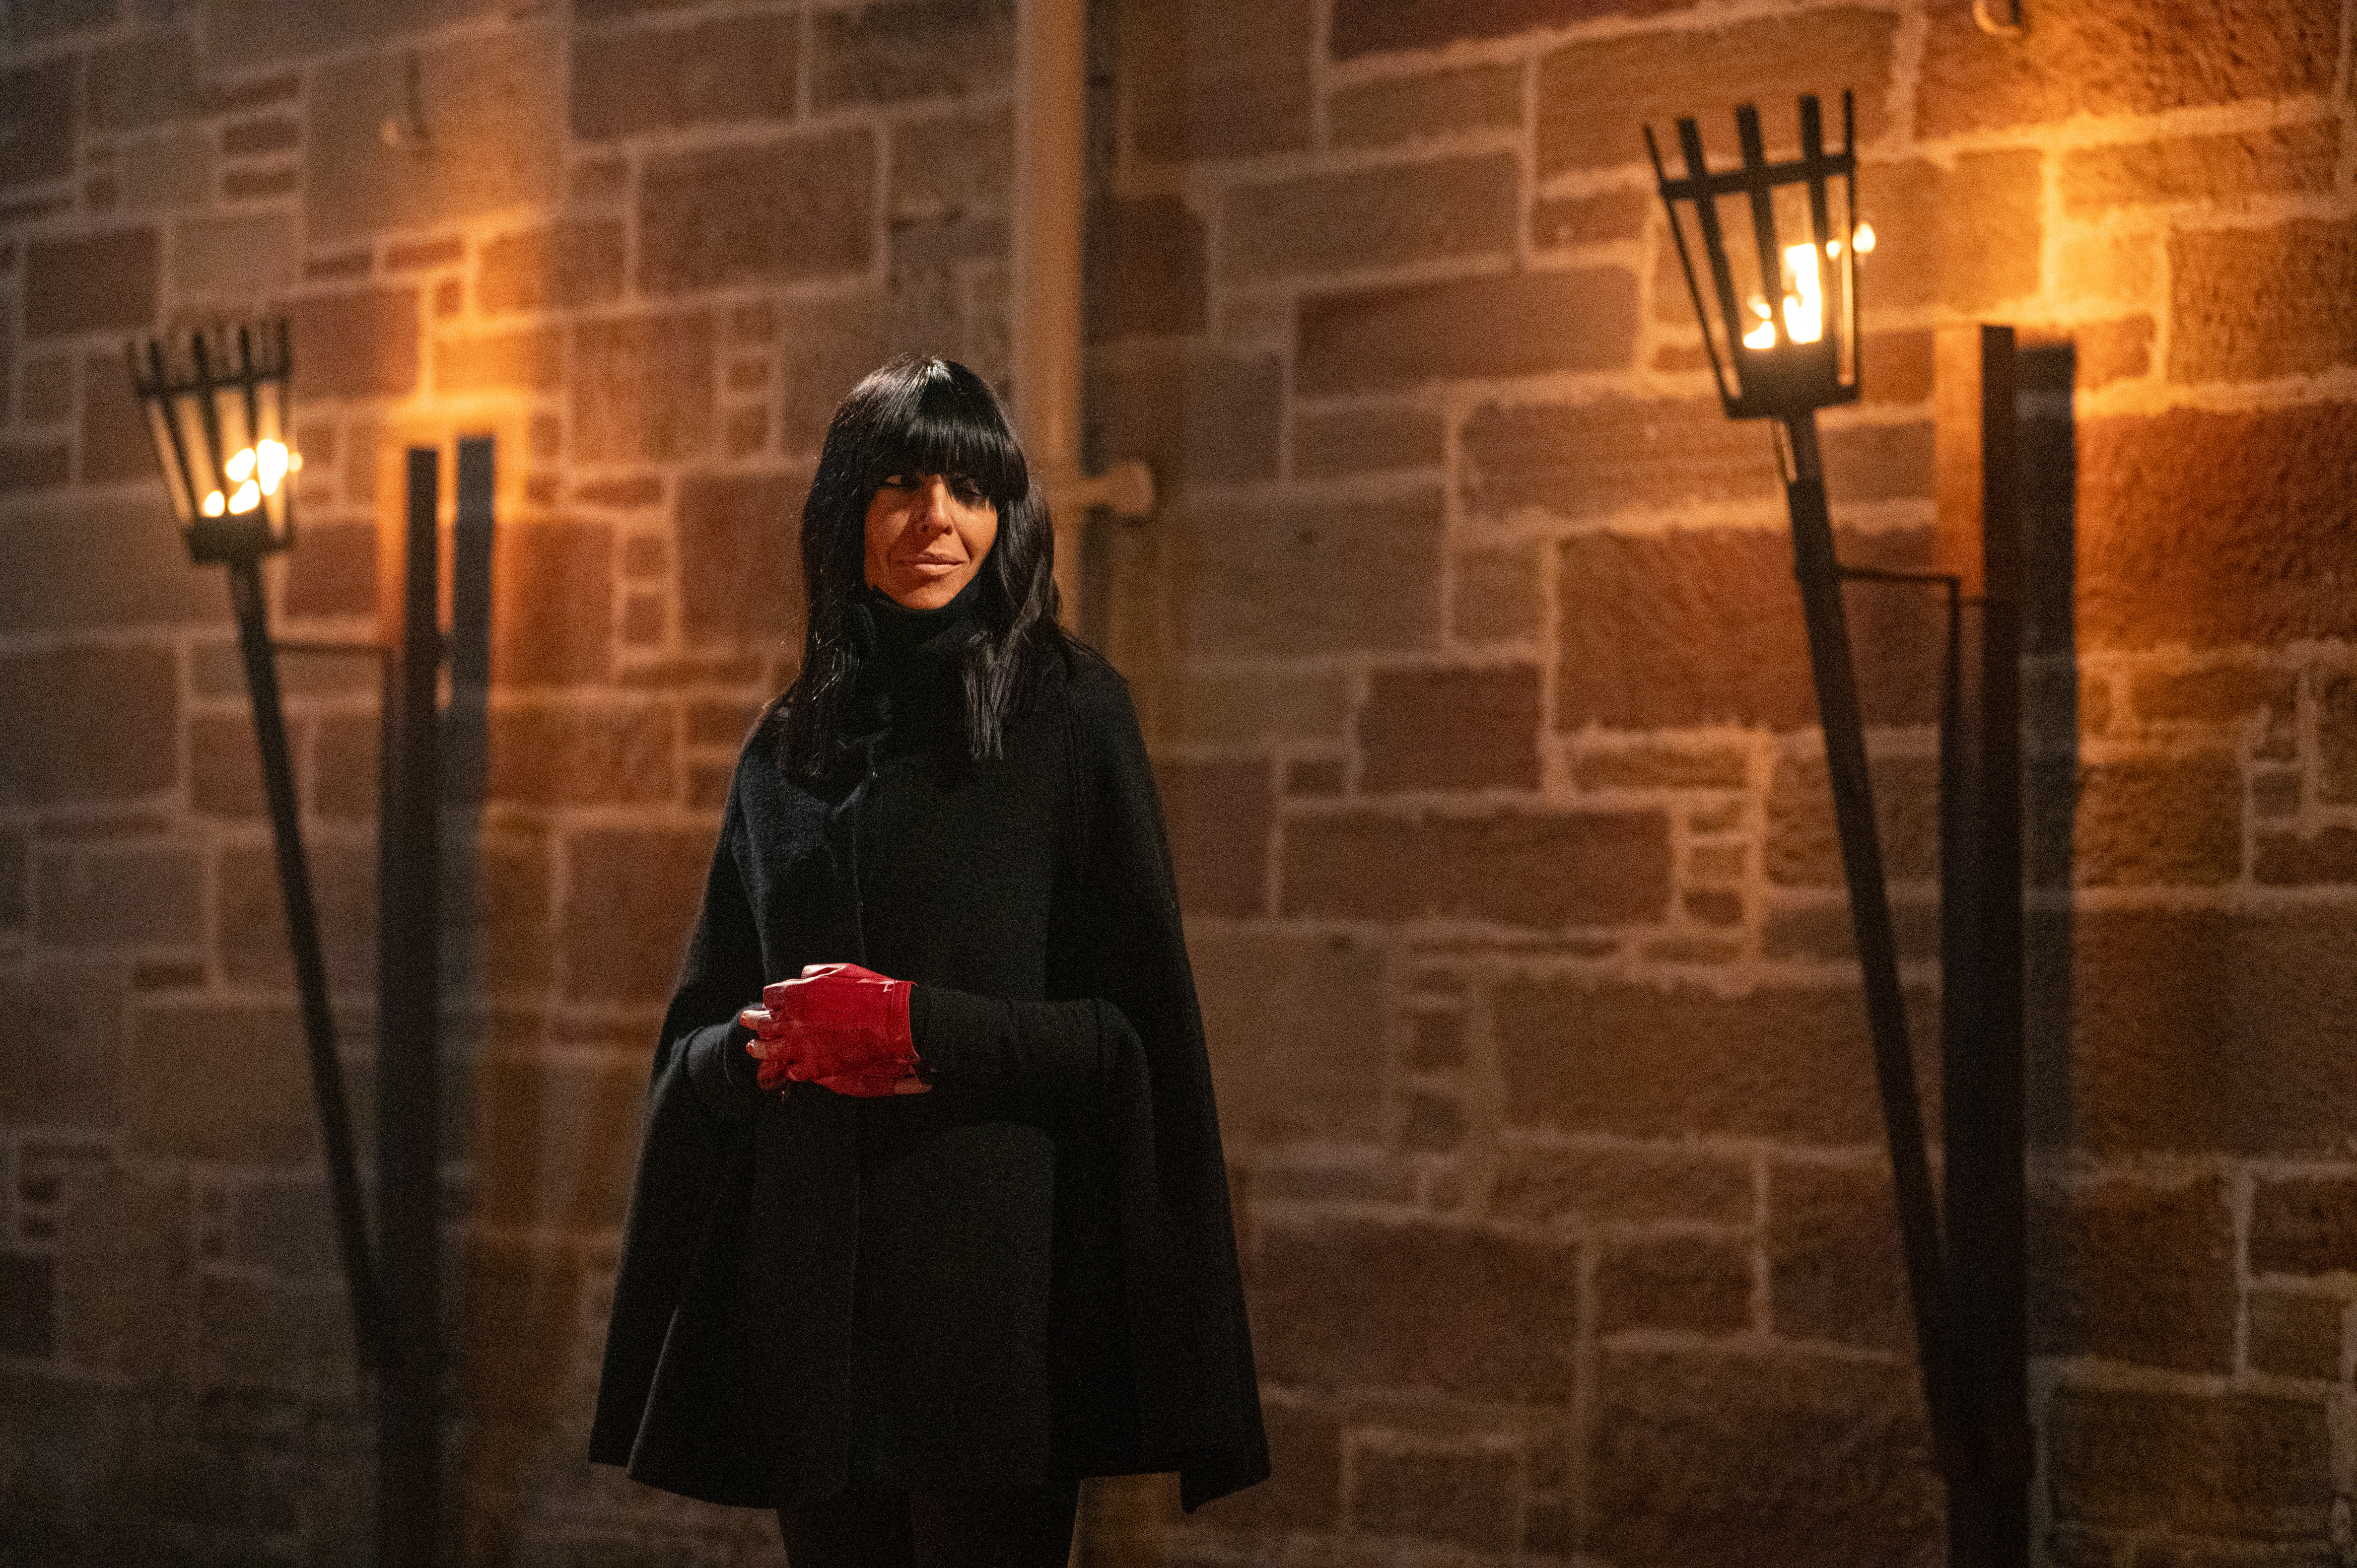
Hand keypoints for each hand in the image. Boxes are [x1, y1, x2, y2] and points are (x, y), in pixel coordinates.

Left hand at [740, 963, 925, 1097]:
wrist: (891, 1020)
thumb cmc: (869, 991)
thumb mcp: (840, 970)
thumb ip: (814, 974)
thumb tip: (802, 977)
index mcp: (797, 994)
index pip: (769, 997)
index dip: (772, 998)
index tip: (773, 1001)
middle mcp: (793, 1021)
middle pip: (763, 1023)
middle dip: (754, 1020)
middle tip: (748, 1020)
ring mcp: (802, 1046)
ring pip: (769, 1050)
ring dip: (759, 1048)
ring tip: (752, 1047)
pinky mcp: (815, 1066)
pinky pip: (792, 1070)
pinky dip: (789, 1067)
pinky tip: (787, 1065)